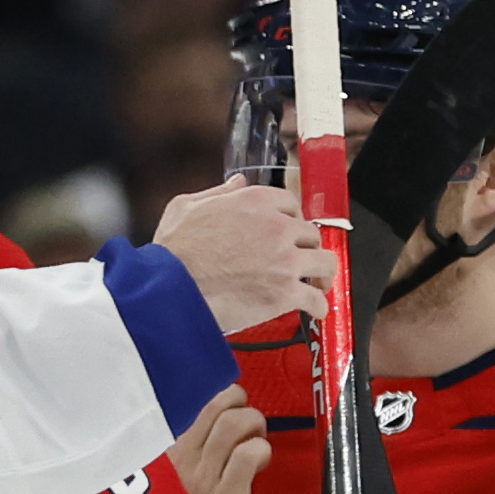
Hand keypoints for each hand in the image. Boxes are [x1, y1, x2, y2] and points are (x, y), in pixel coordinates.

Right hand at [152, 176, 334, 333]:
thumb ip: (217, 192)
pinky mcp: (285, 292)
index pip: (292, 204)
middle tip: (299, 259)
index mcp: (255, 202)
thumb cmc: (172, 252)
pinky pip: (316, 299)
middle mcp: (276, 227)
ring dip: (321, 273)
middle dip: (305, 247)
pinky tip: (314, 310)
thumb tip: (238, 183)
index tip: (288, 231)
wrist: (169, 290)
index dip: (291, 219)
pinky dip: (318, 307)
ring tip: (317, 283)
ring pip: (325, 262)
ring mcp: (284, 260)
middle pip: (311, 233)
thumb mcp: (185, 207)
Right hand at [169, 384, 270, 493]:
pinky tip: (259, 464)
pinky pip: (248, 454)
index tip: (229, 412)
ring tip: (256, 441)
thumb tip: (203, 448)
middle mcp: (181, 461)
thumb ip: (174, 472)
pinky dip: (260, 451)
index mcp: (164, 459)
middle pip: (217, 409)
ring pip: (234, 423)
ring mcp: (203, 477)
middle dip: (241, 407)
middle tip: (248, 425)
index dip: (219, 404)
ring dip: (255, 425)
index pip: (194, 413)